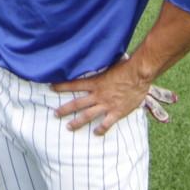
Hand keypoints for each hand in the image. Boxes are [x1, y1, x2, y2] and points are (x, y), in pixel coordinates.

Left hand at [52, 57, 176, 134]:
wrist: (138, 75)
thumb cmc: (125, 67)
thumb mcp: (109, 65)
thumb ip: (100, 66)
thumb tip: (94, 56)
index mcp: (95, 83)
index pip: (74, 85)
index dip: (61, 86)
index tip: (51, 87)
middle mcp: (98, 95)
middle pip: (77, 104)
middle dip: (64, 109)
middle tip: (55, 114)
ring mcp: (106, 105)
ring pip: (88, 116)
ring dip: (77, 122)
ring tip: (68, 127)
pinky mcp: (116, 112)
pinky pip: (106, 123)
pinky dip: (101, 129)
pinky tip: (96, 133)